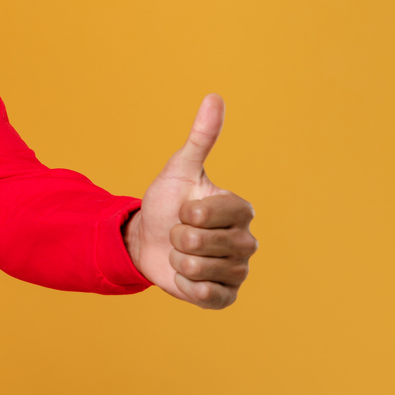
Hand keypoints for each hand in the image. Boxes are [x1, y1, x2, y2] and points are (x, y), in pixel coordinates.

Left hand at [124, 94, 256, 308]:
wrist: (148, 239)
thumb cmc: (166, 202)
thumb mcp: (180, 168)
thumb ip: (201, 137)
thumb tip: (215, 97)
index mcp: (241, 209)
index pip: (205, 214)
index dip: (184, 212)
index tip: (184, 209)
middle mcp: (247, 241)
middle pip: (198, 242)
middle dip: (175, 237)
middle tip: (179, 233)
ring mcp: (239, 271)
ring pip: (197, 268)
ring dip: (177, 260)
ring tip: (181, 252)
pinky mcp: (227, 297)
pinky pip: (205, 296)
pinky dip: (186, 286)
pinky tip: (186, 276)